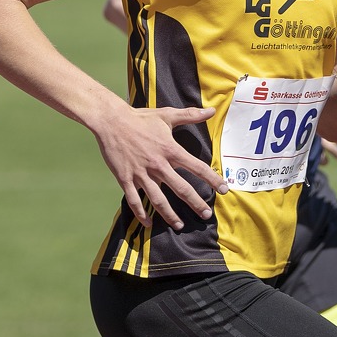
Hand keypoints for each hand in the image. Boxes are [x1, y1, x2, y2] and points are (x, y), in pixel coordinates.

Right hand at [92, 104, 224, 231]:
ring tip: (180, 225)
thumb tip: (211, 110)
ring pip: (159, 200)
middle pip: (182, 189)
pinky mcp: (126, 179)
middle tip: (206, 215)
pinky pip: (135, 201)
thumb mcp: (167, 115)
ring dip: (170, 215)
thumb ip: (190, 115)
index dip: (213, 179)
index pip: (198, 167)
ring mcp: (141, 174)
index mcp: (170, 150)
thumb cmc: (140, 118)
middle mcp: (158, 165)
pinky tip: (149, 223)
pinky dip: (142, 214)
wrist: (111, 121)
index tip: (224, 189)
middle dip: (196, 204)